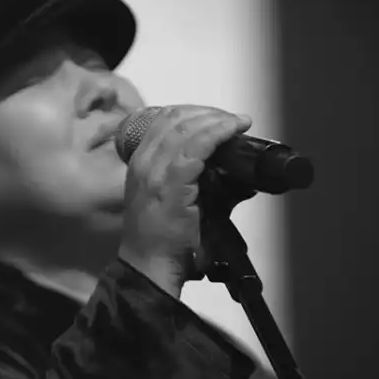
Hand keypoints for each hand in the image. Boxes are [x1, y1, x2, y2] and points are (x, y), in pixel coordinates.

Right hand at [117, 105, 251, 296]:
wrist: (149, 266)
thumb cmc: (160, 241)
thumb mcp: (170, 201)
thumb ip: (192, 181)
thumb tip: (232, 174)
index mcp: (141, 164)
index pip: (164, 120)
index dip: (193, 111)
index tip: (217, 117)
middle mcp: (144, 163)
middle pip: (175, 118)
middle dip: (209, 113)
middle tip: (232, 120)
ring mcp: (155, 172)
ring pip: (187, 127)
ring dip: (217, 120)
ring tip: (237, 123)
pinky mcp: (172, 183)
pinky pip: (197, 146)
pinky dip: (218, 133)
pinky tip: (233, 131)